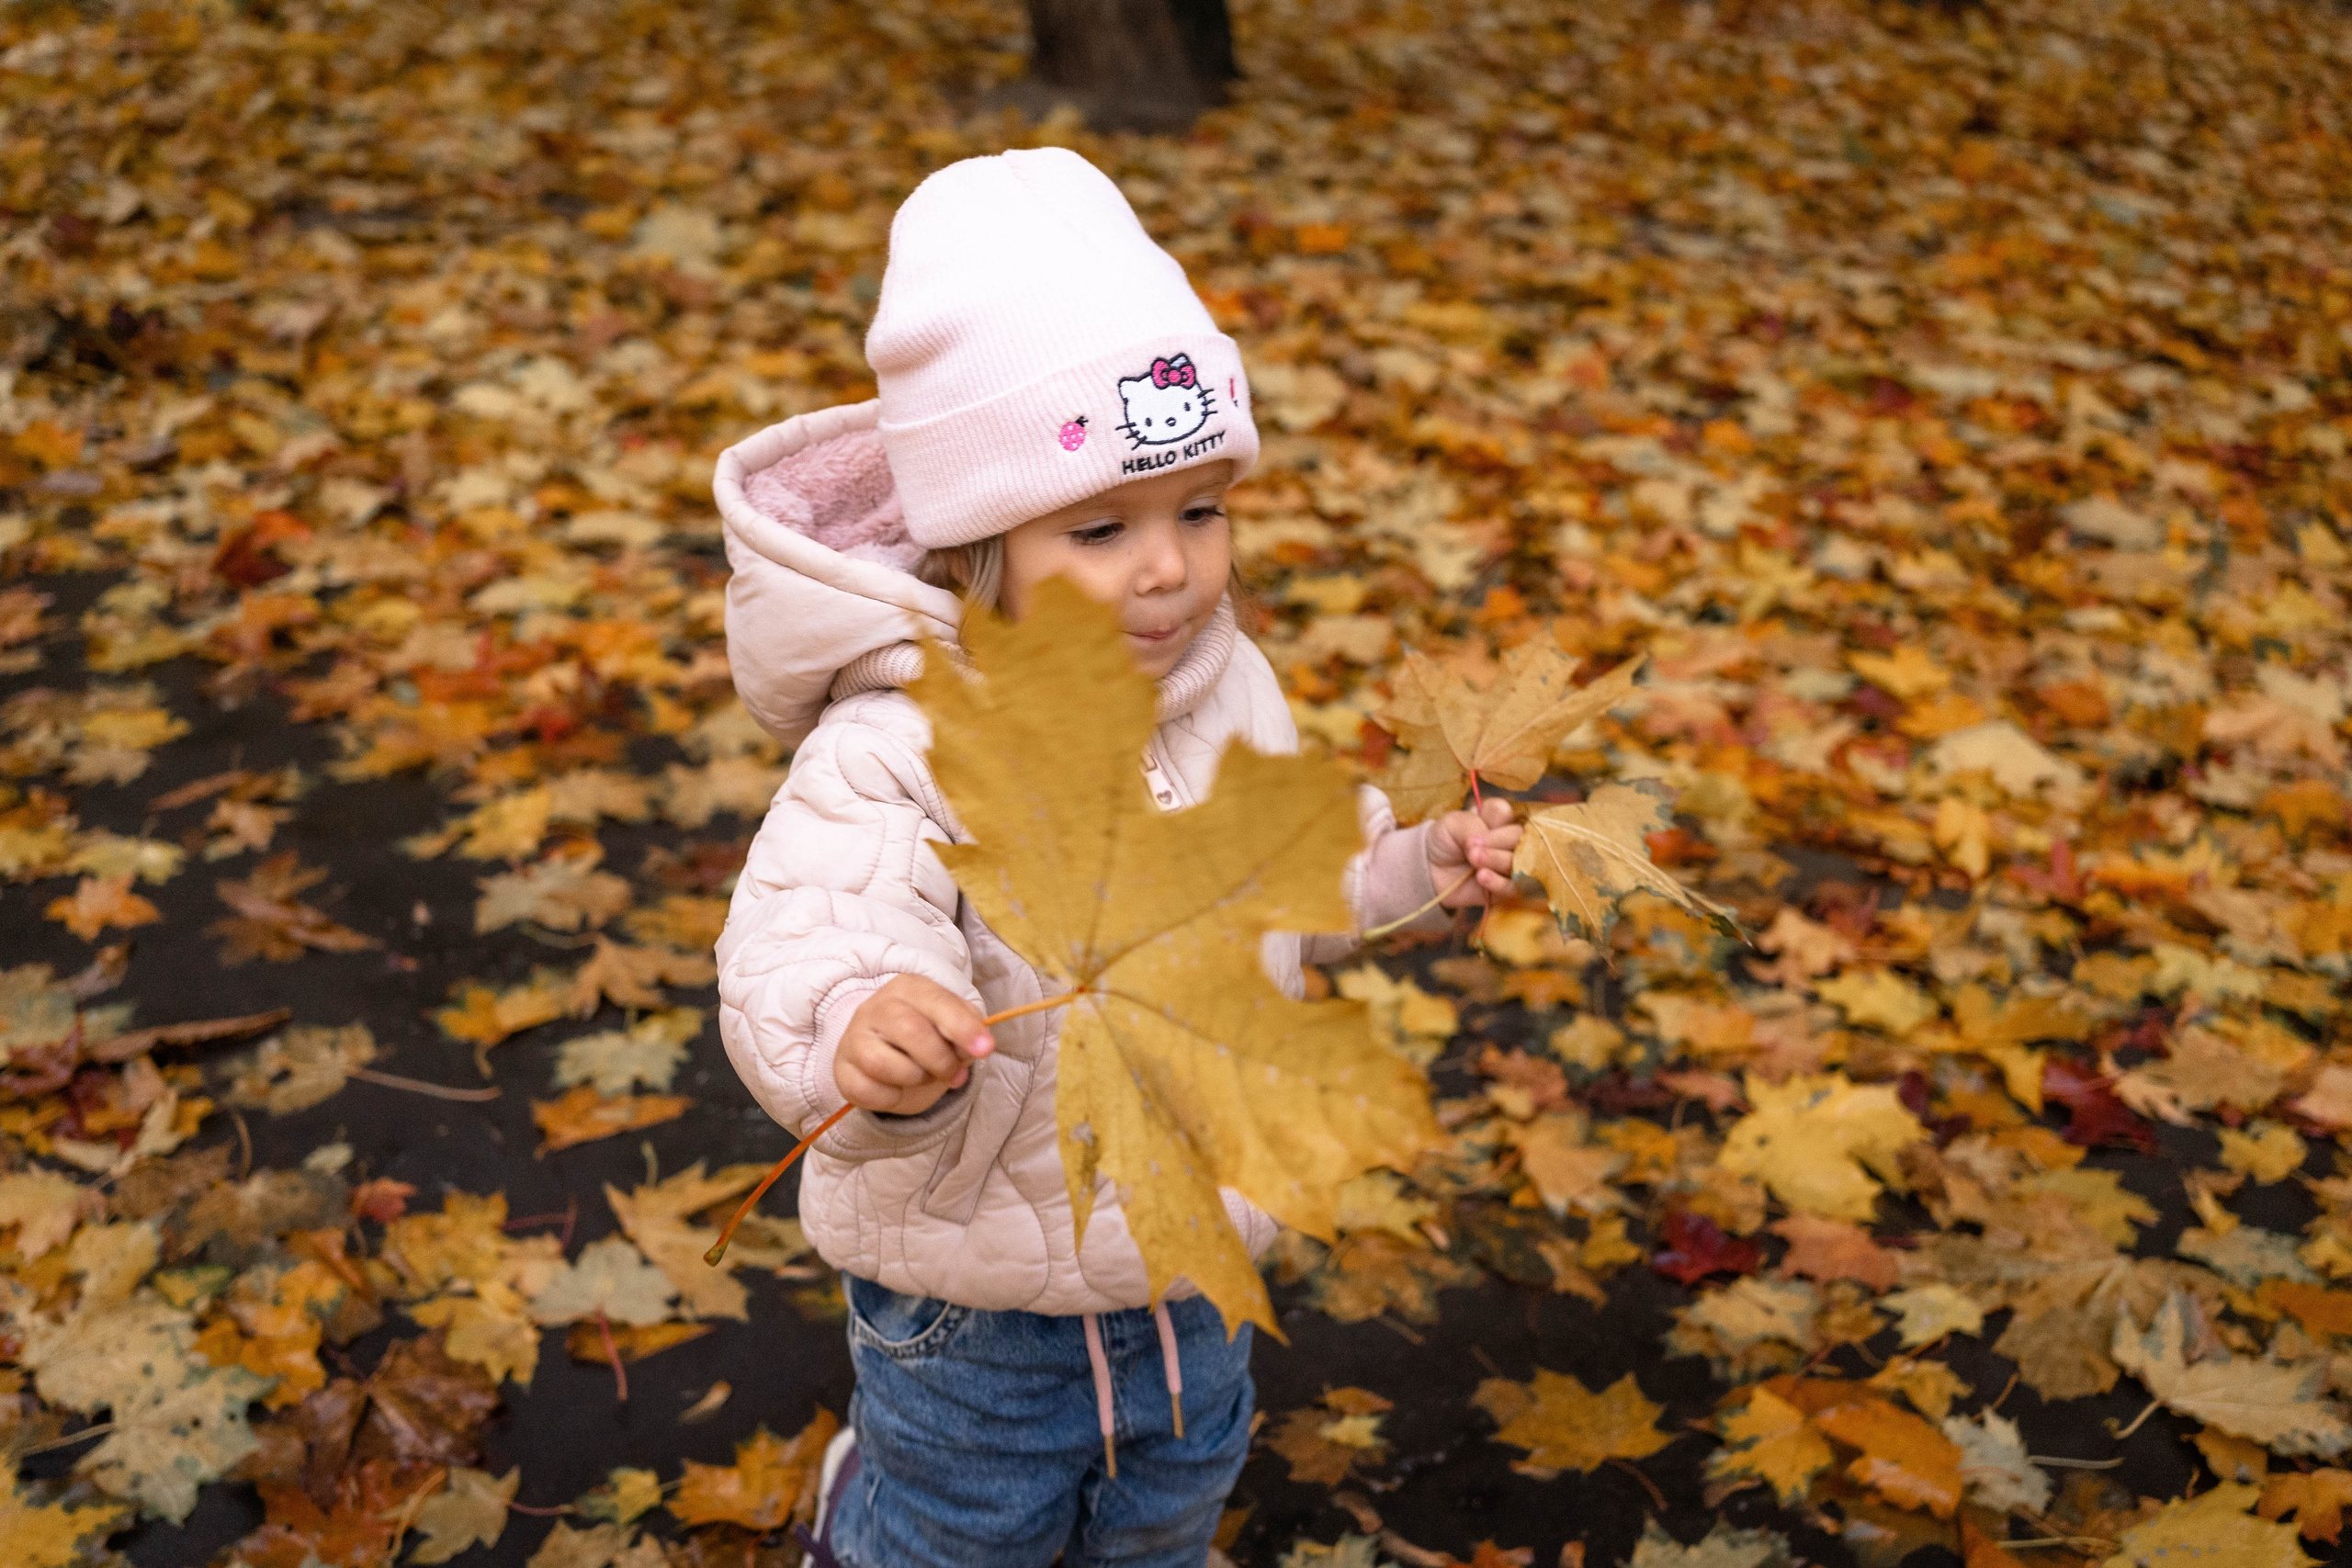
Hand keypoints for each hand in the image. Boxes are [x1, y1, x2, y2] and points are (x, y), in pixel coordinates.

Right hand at [834, 975, 994, 1114]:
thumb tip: (978, 1049)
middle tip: (952, 1072)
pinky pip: (867, 1091)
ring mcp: (854, 1037)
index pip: (937, 1003)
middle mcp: (876, 1007)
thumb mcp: (951, 1023)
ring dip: (914, 1078)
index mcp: (908, 988)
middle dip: (940, 1059)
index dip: (963, 1028)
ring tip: (922, 1076)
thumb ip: (968, 1031)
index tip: (985, 1049)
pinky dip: (891, 1098)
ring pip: (883, 1063)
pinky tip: (898, 1088)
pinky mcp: (842, 1070)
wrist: (882, 1047)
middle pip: (910, 1031)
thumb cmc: (925, 1032)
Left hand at [1428, 797, 1520, 907]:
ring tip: (1474, 860)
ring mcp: (1509, 863)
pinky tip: (1482, 877)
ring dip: (1497, 860)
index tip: (1475, 833)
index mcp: (1495, 818)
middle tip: (1473, 850)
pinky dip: (1499, 882)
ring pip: (1519, 861)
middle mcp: (1507, 839)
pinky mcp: (1506, 888)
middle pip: (1519, 837)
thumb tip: (1485, 843)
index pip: (1505, 812)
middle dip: (1498, 842)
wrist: (1431, 870)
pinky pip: (1513, 887)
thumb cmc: (1444, 841)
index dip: (1495, 820)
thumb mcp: (1452, 824)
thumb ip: (1472, 827)